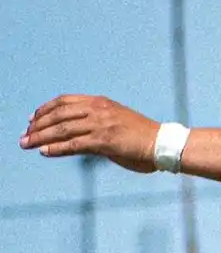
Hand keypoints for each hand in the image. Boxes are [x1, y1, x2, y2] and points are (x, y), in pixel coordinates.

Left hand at [20, 95, 159, 171]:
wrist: (164, 144)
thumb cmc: (144, 137)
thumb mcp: (117, 123)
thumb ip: (98, 125)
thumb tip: (81, 138)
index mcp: (101, 102)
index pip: (64, 101)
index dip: (45, 109)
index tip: (32, 119)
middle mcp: (98, 110)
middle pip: (58, 114)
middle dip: (38, 125)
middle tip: (24, 135)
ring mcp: (101, 124)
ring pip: (62, 129)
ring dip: (41, 136)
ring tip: (27, 144)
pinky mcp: (105, 141)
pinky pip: (74, 144)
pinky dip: (57, 148)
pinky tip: (45, 151)